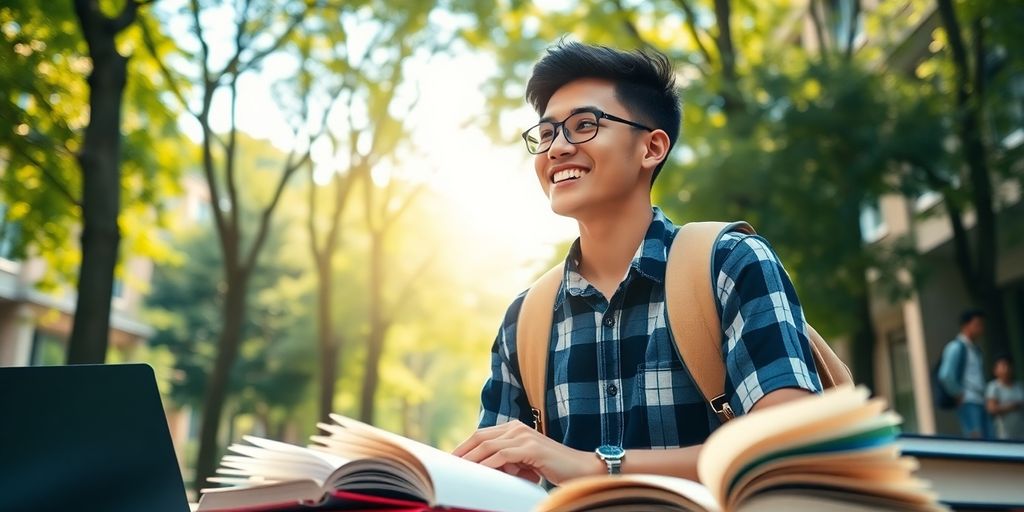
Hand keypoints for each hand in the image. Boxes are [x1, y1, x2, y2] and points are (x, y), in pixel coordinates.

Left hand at [452, 420, 603, 484]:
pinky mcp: (531, 448)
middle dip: (462, 451)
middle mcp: (517, 428)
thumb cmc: (553, 468)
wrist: (582, 469)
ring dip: (471, 459)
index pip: (482, 435)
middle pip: (480, 437)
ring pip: (488, 446)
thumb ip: (507, 462)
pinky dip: (488, 465)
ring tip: (458, 471)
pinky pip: (502, 456)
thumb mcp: (525, 464)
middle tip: (448, 466)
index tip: (451, 460)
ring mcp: (524, 436)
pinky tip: (480, 473)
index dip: (464, 446)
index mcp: (515, 429)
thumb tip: (486, 471)